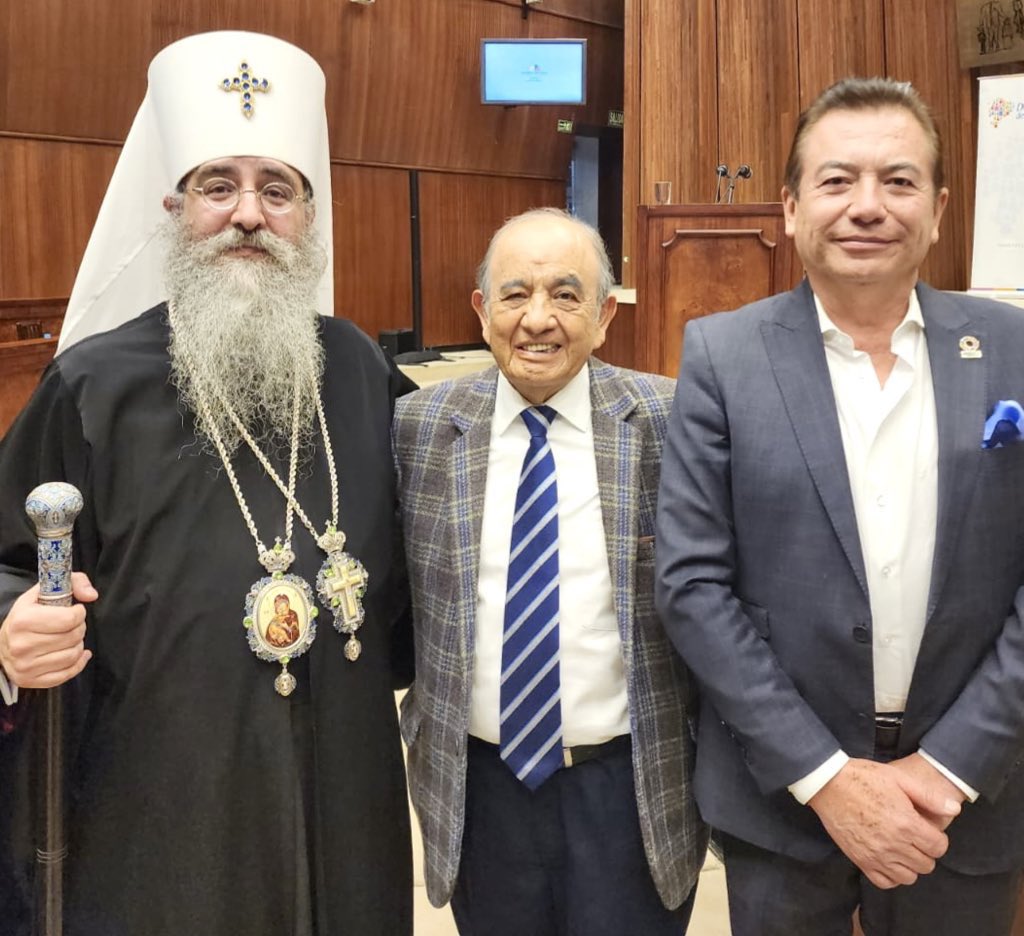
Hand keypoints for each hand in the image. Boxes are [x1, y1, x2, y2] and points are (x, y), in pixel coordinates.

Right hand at [0, 573, 96, 688]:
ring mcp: (25, 666)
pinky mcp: (30, 680)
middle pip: (73, 637)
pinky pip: (67, 674)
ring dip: (77, 645)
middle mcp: (21, 645)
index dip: (79, 613)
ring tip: (69, 638)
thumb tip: (92, 595)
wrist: (3, 642)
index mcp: (23, 620)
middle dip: (79, 628)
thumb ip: (74, 582)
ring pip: (72, 655)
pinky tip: (76, 653)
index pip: (69, 619)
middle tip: (71, 625)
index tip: (74, 611)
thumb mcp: (44, 591)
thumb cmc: (28, 615)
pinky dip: (78, 663)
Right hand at [808, 758, 959, 888]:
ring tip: (901, 847)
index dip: (937, 838)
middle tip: (913, 836)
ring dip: (909, 864)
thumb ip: (929, 796)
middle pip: (926, 864)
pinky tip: (888, 859)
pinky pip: (886, 882)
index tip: (926, 829)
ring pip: (908, 877)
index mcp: (907, 823)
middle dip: (925, 851)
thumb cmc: (863, 777)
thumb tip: (955, 810)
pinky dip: (891, 875)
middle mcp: (894, 844)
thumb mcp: (898, 778)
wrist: (827, 783)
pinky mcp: (860, 860)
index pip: (939, 847)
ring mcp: (876, 855)